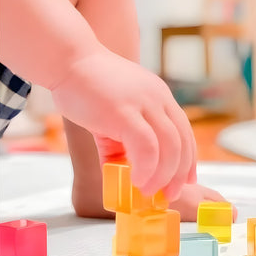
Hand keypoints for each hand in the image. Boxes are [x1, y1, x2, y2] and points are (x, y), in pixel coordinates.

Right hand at [51, 47, 196, 199]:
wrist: (67, 61)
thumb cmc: (88, 89)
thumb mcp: (115, 116)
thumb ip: (122, 143)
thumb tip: (125, 173)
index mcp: (160, 98)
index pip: (185, 132)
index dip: (189, 159)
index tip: (187, 180)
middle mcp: (158, 99)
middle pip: (182, 142)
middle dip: (180, 173)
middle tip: (170, 194)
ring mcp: (143, 103)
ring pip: (170, 146)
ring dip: (163, 175)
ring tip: (150, 192)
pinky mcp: (124, 111)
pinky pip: (146, 146)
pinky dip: (146, 168)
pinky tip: (137, 180)